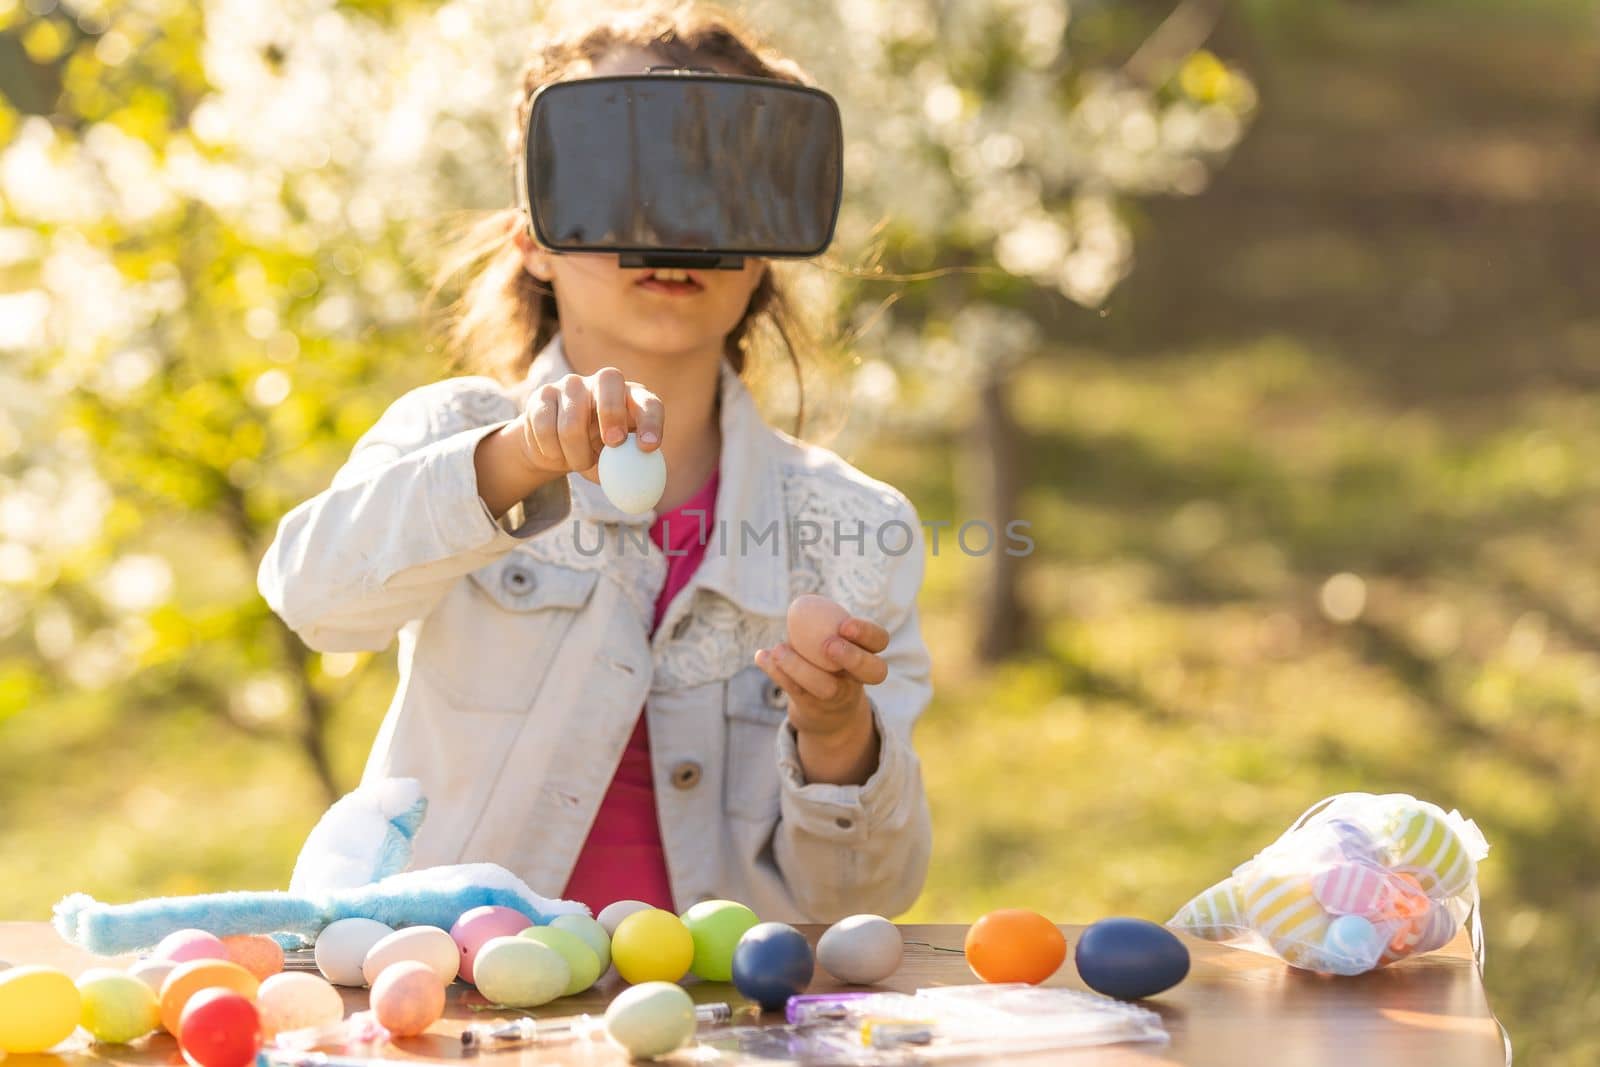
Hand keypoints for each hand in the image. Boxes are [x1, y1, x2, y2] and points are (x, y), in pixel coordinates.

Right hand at [516, 367, 664, 477]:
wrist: (558, 448)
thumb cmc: (598, 455)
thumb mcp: (616, 464)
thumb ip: (627, 470)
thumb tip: (634, 487)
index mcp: (632, 398)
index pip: (648, 402)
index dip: (650, 422)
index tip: (648, 447)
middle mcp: (603, 382)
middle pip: (609, 380)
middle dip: (612, 413)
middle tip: (613, 444)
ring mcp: (571, 384)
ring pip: (572, 421)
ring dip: (576, 455)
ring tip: (580, 463)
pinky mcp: (543, 395)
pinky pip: (545, 428)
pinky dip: (552, 451)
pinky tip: (556, 453)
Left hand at [754, 613, 890, 785]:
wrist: (826, 710)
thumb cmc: (829, 660)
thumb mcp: (833, 640)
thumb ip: (823, 623)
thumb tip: (802, 603)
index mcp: (867, 653)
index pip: (879, 641)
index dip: (866, 634)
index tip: (845, 625)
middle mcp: (858, 678)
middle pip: (872, 672)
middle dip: (853, 658)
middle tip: (829, 644)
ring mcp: (838, 696)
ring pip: (825, 687)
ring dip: (800, 667)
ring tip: (779, 649)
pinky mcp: (813, 706)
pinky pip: (795, 691)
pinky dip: (776, 672)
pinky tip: (761, 655)